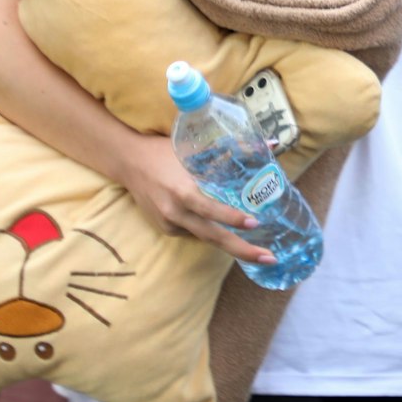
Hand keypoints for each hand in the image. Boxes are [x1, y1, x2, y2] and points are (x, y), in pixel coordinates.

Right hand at [110, 132, 275, 264]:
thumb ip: (234, 148)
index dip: (231, 218)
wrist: (128, 162)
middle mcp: (174, 212)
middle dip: (242, 250)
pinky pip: (194, 232)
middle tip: (269, 258)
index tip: (254, 223)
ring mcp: (169, 223)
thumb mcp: (195, 147)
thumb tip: (274, 144)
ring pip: (206, 237)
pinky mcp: (165, 228)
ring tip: (257, 251)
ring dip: (231, 244)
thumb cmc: (163, 151)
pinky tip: (226, 230)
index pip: (209, 209)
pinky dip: (211, 230)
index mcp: (182, 191)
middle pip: (212, 236)